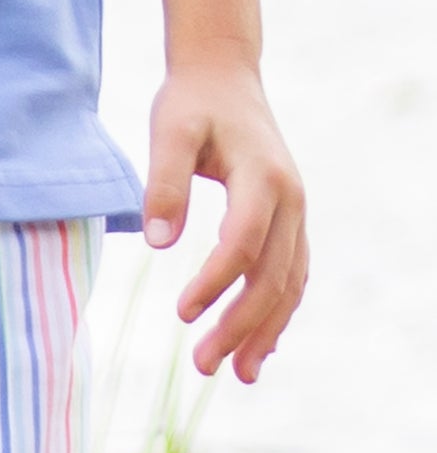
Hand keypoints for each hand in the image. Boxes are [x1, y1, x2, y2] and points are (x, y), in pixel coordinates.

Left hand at [142, 59, 307, 383]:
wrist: (224, 77)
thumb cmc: (191, 104)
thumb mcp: (169, 132)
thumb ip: (164, 184)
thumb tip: (158, 243)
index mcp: (263, 178)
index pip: (244, 243)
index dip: (215, 282)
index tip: (182, 313)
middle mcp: (290, 199)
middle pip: (272, 275)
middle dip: (241, 325)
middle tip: (203, 365)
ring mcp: (295, 212)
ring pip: (288, 282)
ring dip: (264, 330)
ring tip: (237, 374)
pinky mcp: (287, 221)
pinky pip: (290, 274)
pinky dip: (276, 312)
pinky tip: (257, 346)